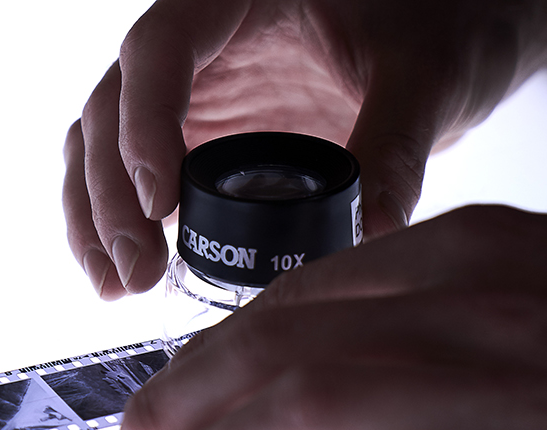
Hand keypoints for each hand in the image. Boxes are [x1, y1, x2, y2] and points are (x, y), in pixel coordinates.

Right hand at [62, 0, 546, 298]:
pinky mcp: (197, 135)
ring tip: (118, 286)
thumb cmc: (441, 22)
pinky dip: (116, 223)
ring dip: (97, 216)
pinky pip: (130, 174)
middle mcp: (196, 39)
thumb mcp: (428, 73)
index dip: (146, 126)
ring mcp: (190, 89)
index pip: (159, 51)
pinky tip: (124, 278)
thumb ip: (397, 142)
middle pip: (112, 106)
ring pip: (101, 144)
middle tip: (138, 270)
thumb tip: (370, 230)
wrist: (449, 32)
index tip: (163, 204)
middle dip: (111, 194)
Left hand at [103, 205, 546, 429]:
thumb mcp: (534, 276)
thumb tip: (308, 355)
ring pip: (323, 407)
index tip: (160, 401)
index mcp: (466, 255)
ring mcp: (519, 402)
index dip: (202, 357)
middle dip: (177, 408)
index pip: (288, 301)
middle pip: (278, 348)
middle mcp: (477, 312)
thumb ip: (420, 306)